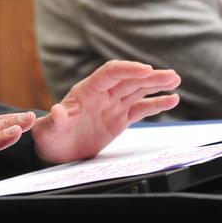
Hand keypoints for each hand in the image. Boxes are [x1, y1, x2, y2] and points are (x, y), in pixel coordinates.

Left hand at [32, 60, 179, 164]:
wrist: (54, 153)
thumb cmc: (49, 138)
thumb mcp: (46, 131)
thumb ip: (54, 121)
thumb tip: (57, 112)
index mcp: (87, 91)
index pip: (111, 73)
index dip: (129, 69)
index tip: (146, 70)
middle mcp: (102, 94)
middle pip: (129, 79)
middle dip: (150, 77)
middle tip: (171, 76)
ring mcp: (112, 106)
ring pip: (138, 90)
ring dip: (156, 84)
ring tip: (175, 80)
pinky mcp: (119, 119)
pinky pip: (140, 108)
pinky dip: (156, 104)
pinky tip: (171, 99)